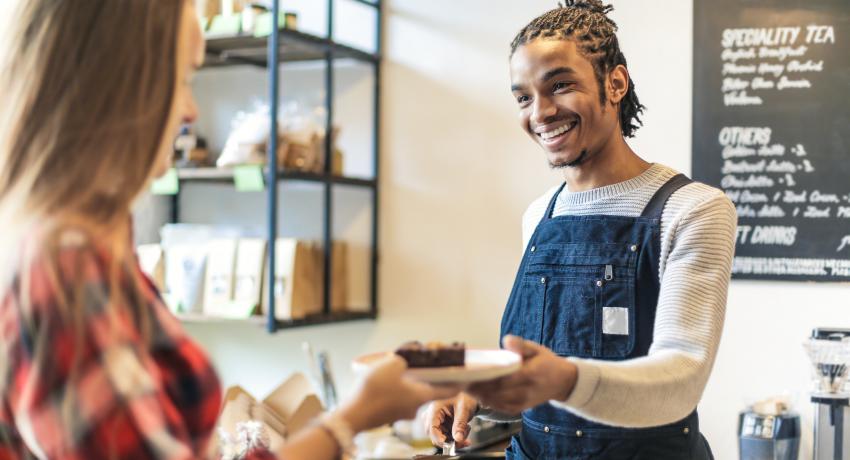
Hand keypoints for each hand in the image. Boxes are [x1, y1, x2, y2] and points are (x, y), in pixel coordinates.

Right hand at [339, 355, 460, 432]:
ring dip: (409, 380)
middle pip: (428, 388)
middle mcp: (414, 407)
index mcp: (421, 395)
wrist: (352, 416)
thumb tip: (408, 357)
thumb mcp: (392, 364)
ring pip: (410, 392)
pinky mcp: (387, 413)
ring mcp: (400, 412)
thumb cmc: (374, 391)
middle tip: (424, 361)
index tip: (465, 374)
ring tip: (399, 366)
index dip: (457, 380)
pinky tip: (385, 379)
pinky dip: (396, 387)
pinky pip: (397, 397)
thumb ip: (405, 357)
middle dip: (427, 374)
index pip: (448, 390)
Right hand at [425, 393, 478, 447]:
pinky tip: (464, 433)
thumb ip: (460, 424)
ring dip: (453, 439)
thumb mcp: (464, 410)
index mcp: (435, 409)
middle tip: (463, 441)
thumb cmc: (466, 397)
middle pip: (434, 434)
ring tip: (465, 433)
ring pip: (440, 437)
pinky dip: (455, 438)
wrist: (471, 395)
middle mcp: (433, 415)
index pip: (432, 428)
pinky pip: (445, 436)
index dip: (439, 438)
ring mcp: (436, 420)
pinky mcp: (441, 425)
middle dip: (449, 440)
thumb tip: (458, 439)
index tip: (449, 445)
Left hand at [467, 335, 576, 414]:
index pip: (503, 378)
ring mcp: (521, 403)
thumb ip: (521, 345)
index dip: (484, 375)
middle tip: (458, 376)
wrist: (562, 382)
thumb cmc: (546, 363)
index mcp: (530, 374)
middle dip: (475, 384)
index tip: (469, 369)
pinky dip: (484, 398)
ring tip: (461, 382)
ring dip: (476, 393)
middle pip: (494, 391)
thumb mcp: (537, 349)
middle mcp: (525, 392)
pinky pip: (497, 406)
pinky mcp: (517, 409)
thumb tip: (507, 339)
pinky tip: (473, 391)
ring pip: (493, 400)